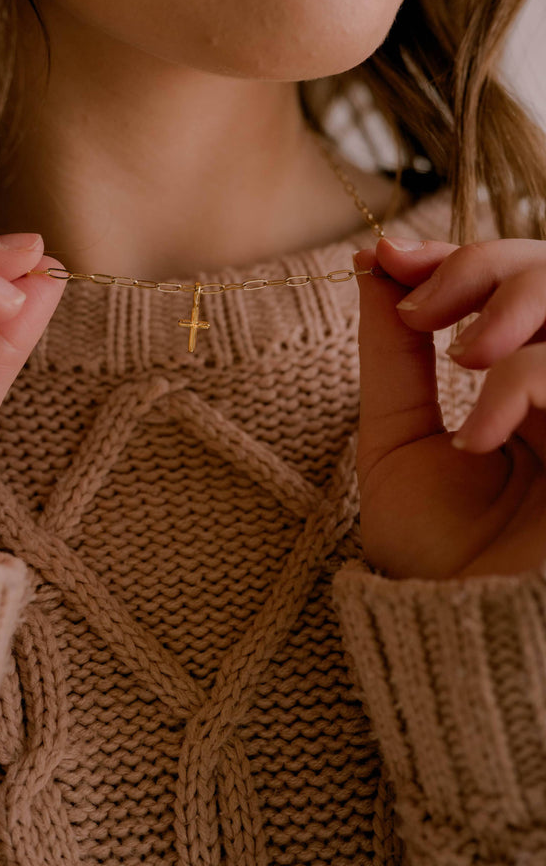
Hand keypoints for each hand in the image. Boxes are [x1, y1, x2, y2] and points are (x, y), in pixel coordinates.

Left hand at [354, 237, 545, 579]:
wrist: (453, 638)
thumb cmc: (431, 552)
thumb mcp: (396, 435)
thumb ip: (393, 351)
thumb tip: (370, 264)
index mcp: (523, 384)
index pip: (512, 284)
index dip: (456, 256)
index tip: (388, 259)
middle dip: (484, 265)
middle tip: (420, 307)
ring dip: (511, 306)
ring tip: (459, 357)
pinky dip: (523, 384)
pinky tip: (478, 436)